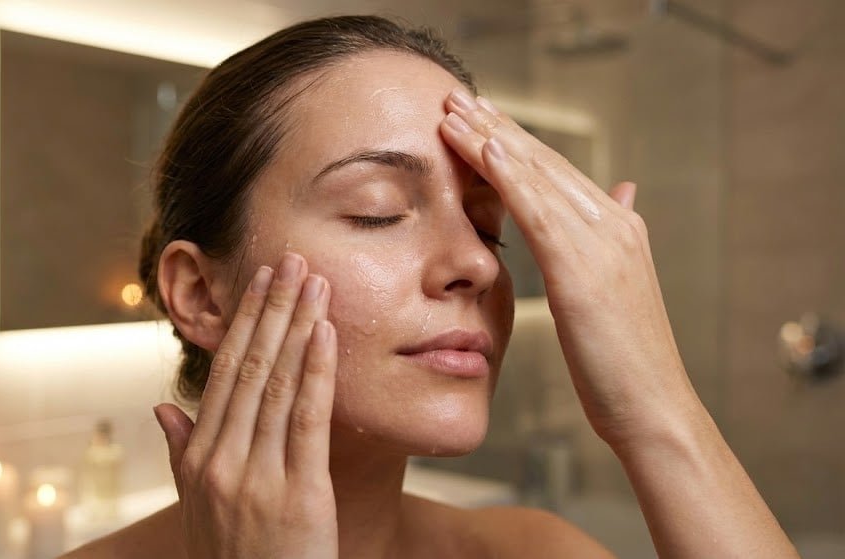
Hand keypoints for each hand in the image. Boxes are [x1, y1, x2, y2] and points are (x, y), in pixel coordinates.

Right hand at [154, 253, 338, 557]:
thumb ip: (181, 451)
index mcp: (197, 457)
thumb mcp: (196, 505)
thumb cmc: (232, 556)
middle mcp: (222, 460)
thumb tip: (162, 406)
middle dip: (272, 308)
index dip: (243, 322)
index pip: (223, 373)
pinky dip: (317, 371)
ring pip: (278, 384)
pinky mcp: (299, 493)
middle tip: (291, 260)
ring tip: (315, 282)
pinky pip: (307, 420)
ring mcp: (257, 476)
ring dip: (298, 326)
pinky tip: (325, 334)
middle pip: (250, 367)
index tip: (260, 281)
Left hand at [439, 87, 698, 449]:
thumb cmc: (624, 360)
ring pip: (539, 176)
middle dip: (497, 126)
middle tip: (456, 96)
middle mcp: (612, 224)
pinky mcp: (583, 270)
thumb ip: (612, 237)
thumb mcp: (616, 291)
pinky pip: (541, 211)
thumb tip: (621, 193)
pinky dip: (513, 176)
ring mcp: (602, 243)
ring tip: (455, 110)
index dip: (514, 140)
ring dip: (493, 139)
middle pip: (544, 162)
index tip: (477, 115)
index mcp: (617, 228)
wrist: (652, 407)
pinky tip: (486, 149)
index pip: (555, 172)